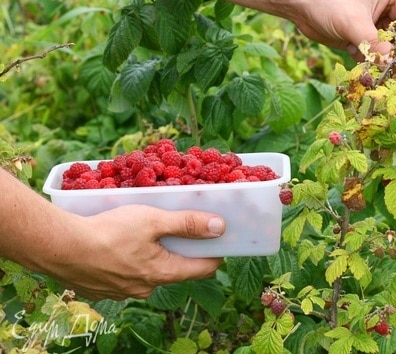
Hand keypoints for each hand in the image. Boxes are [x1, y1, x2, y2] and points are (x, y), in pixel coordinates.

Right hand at [47, 205, 224, 300]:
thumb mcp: (153, 220)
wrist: (59, 248)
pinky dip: (127, 261)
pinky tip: (117, 245)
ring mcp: (122, 292)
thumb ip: (187, 224)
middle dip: (179, 251)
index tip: (218, 240)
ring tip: (143, 234)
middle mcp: (146, 289)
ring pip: (147, 272)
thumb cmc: (109, 231)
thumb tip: (220, 227)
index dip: (214, 253)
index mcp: (163, 273)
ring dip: (151, 256)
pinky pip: (124, 275)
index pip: (203, 269)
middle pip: (174, 269)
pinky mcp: (102, 290)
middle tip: (177, 229)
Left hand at [291, 0, 395, 59]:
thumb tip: (391, 65)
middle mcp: (393, 8)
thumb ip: (374, 46)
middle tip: (386, 71)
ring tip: (367, 66)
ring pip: (389, 50)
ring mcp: (379, 25)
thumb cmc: (329, 1)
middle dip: (394, 55)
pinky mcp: (366, 38)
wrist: (301, 3)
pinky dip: (367, 63)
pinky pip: (374, 56)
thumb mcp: (354, 23)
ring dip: (379, 61)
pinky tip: (354, 58)